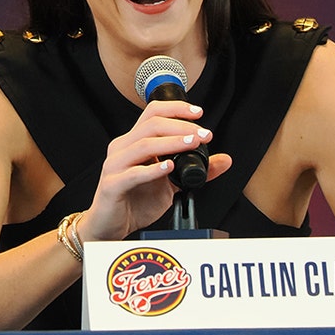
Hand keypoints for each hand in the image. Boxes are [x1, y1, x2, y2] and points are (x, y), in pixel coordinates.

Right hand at [80, 100, 231, 241]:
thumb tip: (224, 160)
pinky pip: (132, 173)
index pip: (153, 113)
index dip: (176, 108)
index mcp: (134, 142)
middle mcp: (122, 148)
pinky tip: (168, 168)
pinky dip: (152, 170)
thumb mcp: (171, 184)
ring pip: (143, 145)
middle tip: (203, 135)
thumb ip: (196, 171)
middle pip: (151, 124)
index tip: (198, 113)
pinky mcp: (112, 185)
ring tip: (191, 144)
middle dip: (180, 126)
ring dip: (171, 143)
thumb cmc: (134, 201)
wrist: (110, 226)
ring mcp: (114, 165)